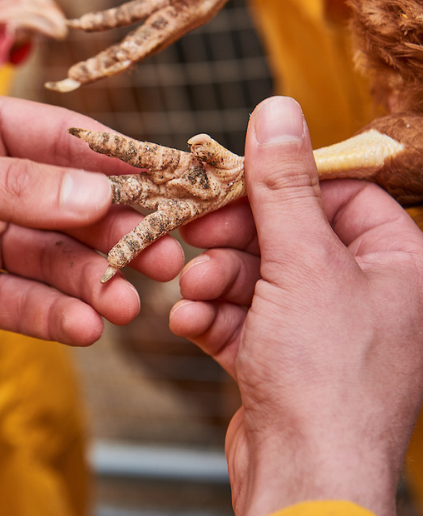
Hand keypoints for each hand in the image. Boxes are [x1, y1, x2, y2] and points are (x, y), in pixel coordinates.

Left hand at [0, 91, 184, 344]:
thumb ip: (11, 185)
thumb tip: (97, 197)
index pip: (57, 141)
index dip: (112, 163)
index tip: (166, 185)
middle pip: (64, 206)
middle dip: (114, 232)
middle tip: (164, 256)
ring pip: (50, 259)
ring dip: (92, 281)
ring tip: (128, 305)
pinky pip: (22, 300)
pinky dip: (55, 314)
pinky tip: (87, 325)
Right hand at [170, 97, 422, 514]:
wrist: (304, 477)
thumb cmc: (325, 375)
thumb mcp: (303, 262)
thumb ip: (284, 184)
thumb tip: (278, 110)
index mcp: (395, 262)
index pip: (337, 192)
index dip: (279, 184)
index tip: (229, 182)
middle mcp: (361, 292)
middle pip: (284, 234)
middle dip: (234, 240)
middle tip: (194, 235)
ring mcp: (318, 328)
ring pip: (254, 277)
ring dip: (214, 281)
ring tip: (193, 294)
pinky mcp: (279, 358)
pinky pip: (240, 318)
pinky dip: (211, 318)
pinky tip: (190, 325)